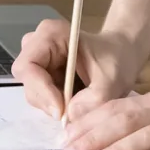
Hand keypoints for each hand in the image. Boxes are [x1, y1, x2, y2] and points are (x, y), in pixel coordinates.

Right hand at [10, 20, 144, 121]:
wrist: (121, 56)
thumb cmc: (116, 59)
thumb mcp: (112, 80)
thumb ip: (93, 98)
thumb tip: (70, 115)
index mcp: (51, 34)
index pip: (29, 65)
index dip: (41, 89)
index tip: (61, 110)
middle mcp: (38, 44)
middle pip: (28, 80)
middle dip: (46, 100)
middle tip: (69, 114)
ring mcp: (38, 60)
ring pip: (33, 91)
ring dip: (52, 105)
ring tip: (78, 105)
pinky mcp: (41, 76)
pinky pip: (40, 97)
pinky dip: (55, 106)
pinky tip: (74, 103)